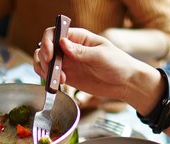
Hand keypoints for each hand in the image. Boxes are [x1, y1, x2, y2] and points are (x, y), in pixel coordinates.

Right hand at [33, 27, 150, 105]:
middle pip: (46, 47)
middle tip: (52, 70)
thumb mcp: (101, 56)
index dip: (47, 42)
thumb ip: (81, 51)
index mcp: (78, 37)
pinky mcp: (68, 77)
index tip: (50, 55)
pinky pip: (52, 76)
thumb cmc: (118, 64)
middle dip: (44, 58)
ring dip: (44, 69)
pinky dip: (49, 79)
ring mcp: (68, 63)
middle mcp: (70, 48)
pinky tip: (58, 84)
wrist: (125, 83)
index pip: (55, 33)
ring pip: (45, 61)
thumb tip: (62, 43)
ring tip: (57, 79)